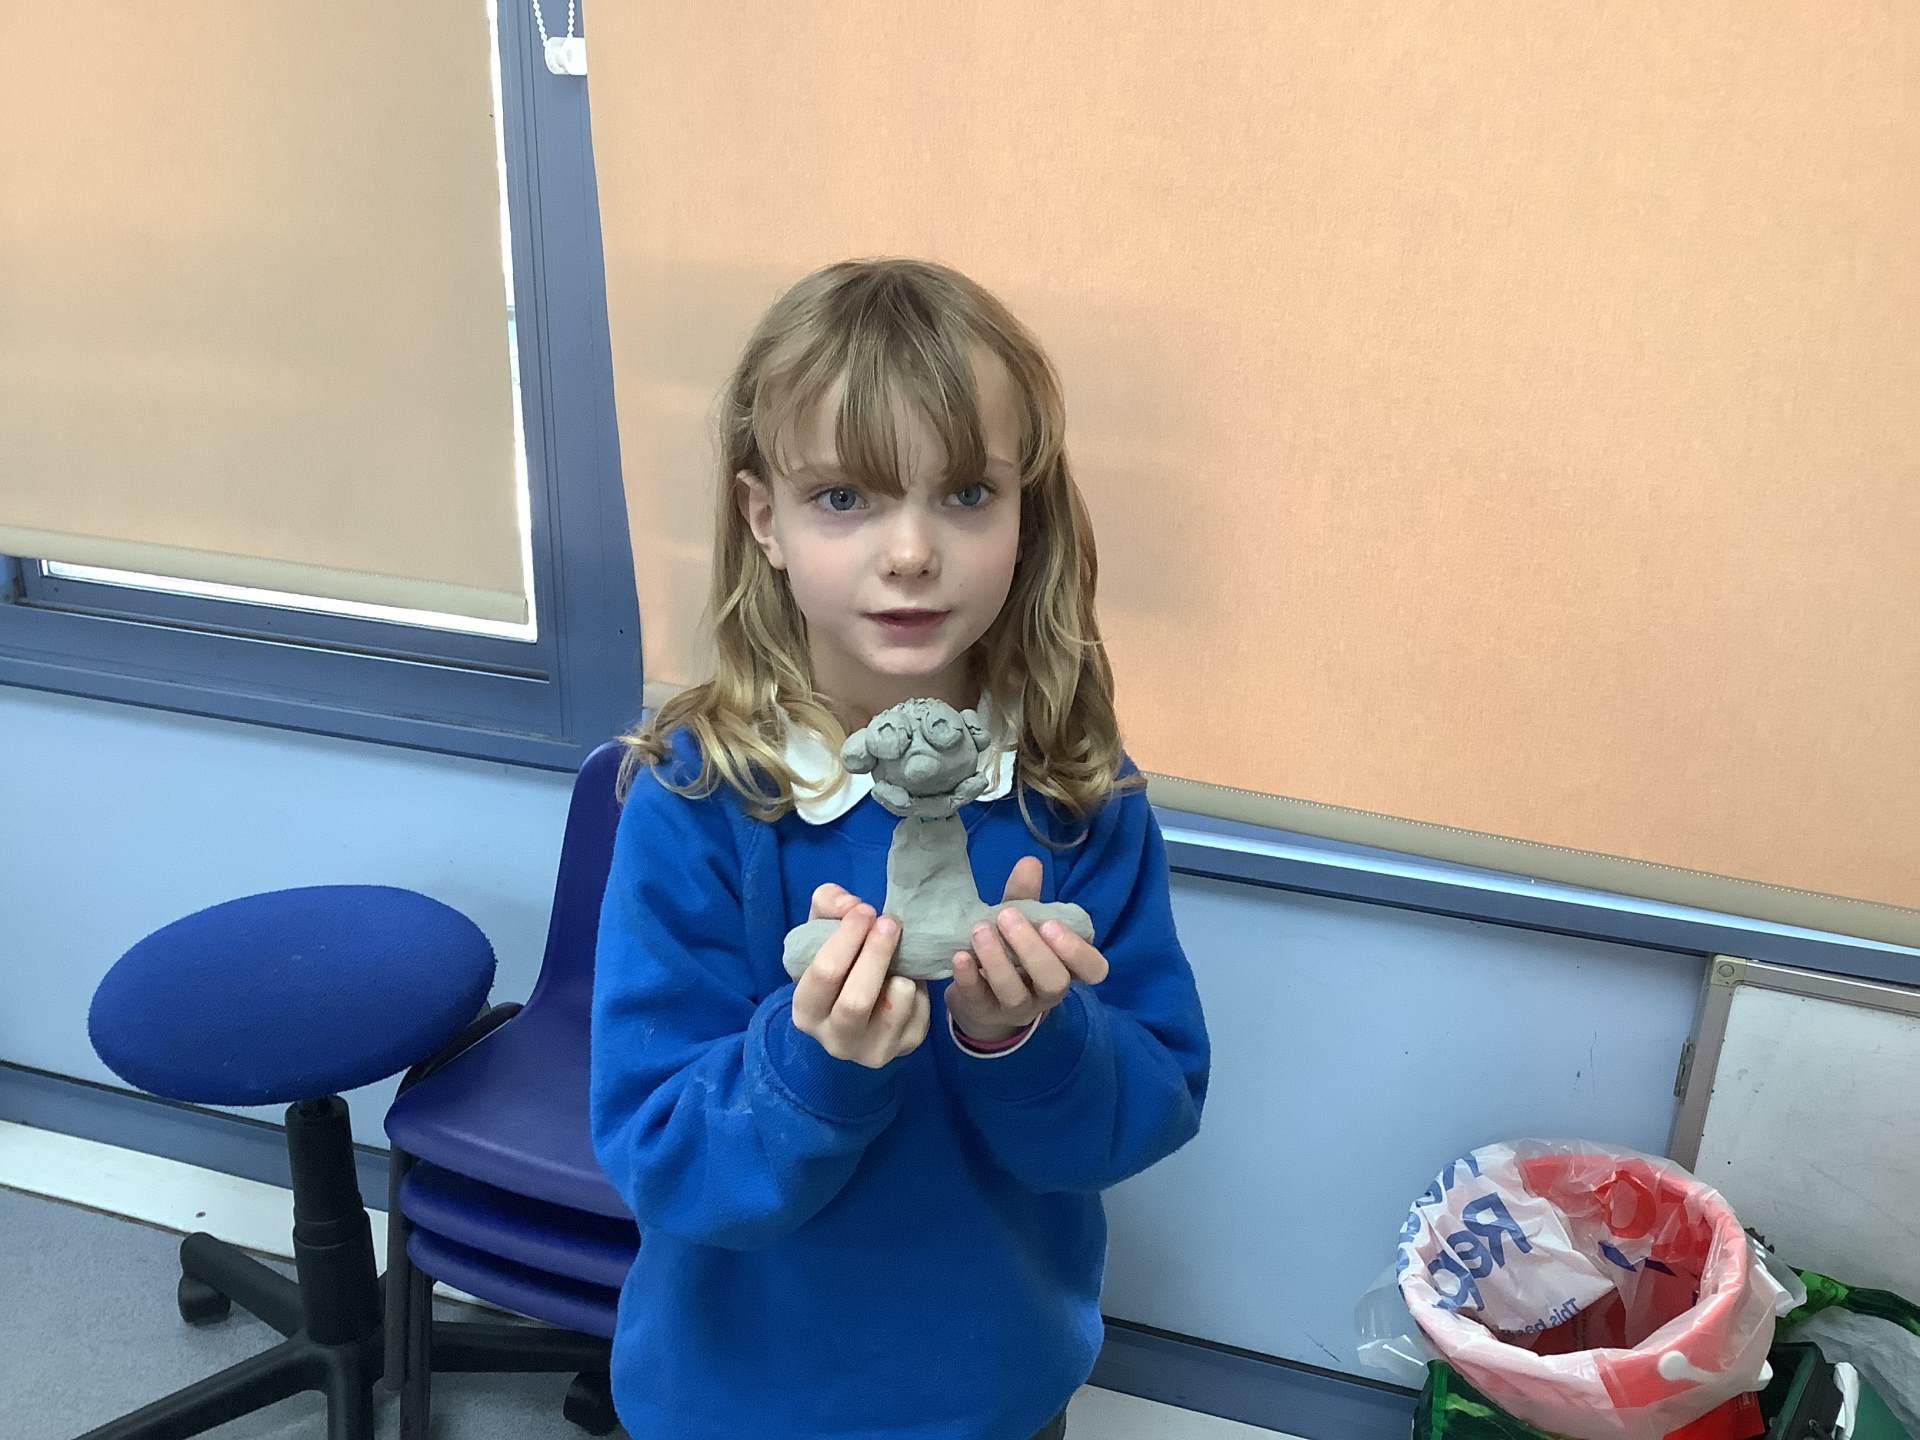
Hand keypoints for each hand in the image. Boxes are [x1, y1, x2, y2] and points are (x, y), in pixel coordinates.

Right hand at [791, 887, 929, 1068]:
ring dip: (900, 974)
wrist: (860, 1007)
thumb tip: (851, 905)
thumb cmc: (838, 963)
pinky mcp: (904, 1048)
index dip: (846, 939)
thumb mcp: (823, 930)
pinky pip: (920, 1013)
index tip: (865, 910)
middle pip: (856, 1001)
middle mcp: (834, 1040)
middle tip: (890, 922)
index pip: (824, 975)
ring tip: (899, 956)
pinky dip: (918, 988)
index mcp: (806, 1012)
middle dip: (876, 954)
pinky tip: (907, 976)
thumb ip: (829, 905)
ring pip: (894, 1007)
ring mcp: (871, 1051)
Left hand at [948, 857, 1108, 1045]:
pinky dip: (969, 977)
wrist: (982, 1001)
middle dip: (1033, 949)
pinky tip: (960, 955)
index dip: (1077, 950)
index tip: (1051, 924)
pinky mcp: (983, 1012)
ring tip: (980, 930)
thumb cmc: (1013, 956)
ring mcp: (1016, 1007)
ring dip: (997, 960)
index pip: (1093, 969)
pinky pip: (978, 999)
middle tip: (1008, 916)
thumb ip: (1025, 897)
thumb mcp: (1022, 925)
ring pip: (1014, 992)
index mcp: (1067, 968)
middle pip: (1054, 981)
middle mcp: (1048, 993)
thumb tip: (1030, 862)